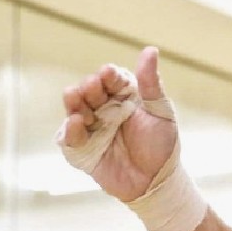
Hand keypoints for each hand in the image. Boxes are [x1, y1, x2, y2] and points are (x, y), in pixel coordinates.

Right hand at [59, 47, 176, 202]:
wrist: (157, 181)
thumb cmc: (162, 145)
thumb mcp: (161, 112)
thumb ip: (151, 84)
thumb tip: (150, 50)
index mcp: (124, 97)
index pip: (111, 79)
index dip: (108, 75)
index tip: (110, 74)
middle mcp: (104, 109)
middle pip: (89, 91)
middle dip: (89, 87)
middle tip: (94, 87)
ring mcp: (91, 128)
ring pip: (74, 109)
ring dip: (74, 102)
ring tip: (77, 98)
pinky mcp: (82, 149)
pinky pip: (69, 138)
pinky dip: (69, 130)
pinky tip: (76, 123)